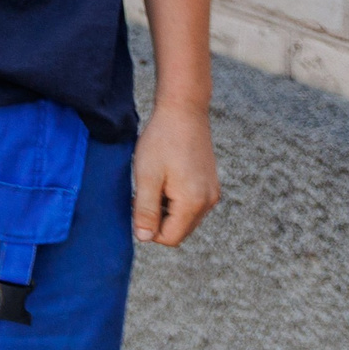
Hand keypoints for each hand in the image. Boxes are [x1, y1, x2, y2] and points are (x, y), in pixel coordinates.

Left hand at [132, 103, 219, 246]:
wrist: (183, 111)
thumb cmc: (161, 141)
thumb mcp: (146, 177)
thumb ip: (146, 210)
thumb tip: (144, 238)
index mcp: (194, 203)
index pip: (170, 238)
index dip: (148, 228)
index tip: (137, 204)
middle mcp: (209, 202)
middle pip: (179, 230)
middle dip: (157, 219)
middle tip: (143, 192)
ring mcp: (212, 193)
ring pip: (184, 218)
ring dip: (165, 209)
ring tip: (153, 183)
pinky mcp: (210, 184)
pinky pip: (190, 204)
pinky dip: (174, 199)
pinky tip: (164, 178)